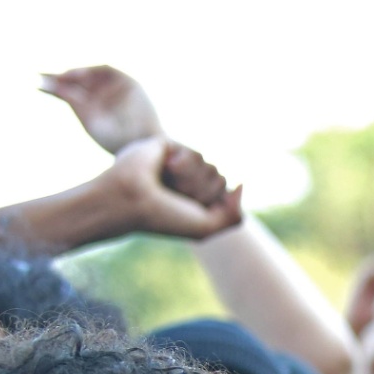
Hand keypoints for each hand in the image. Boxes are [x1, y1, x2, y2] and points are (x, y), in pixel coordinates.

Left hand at [41, 65, 163, 154]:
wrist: (143, 144)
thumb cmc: (115, 140)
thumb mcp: (88, 119)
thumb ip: (72, 100)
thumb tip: (44, 83)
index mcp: (95, 110)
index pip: (72, 93)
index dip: (56, 86)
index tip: (37, 83)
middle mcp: (105, 97)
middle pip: (79, 82)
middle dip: (61, 78)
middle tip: (41, 75)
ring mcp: (118, 89)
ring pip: (91, 75)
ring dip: (76, 73)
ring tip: (59, 77)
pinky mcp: (130, 83)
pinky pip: (107, 70)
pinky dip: (92, 70)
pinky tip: (76, 74)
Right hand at [96, 137, 242, 239]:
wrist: (131, 202)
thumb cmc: (165, 218)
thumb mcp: (208, 227)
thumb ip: (235, 215)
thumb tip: (241, 185)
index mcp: (194, 200)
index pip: (225, 195)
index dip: (212, 204)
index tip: (188, 209)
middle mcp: (186, 181)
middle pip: (220, 181)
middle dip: (203, 192)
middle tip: (176, 196)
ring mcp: (177, 164)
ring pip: (211, 167)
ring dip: (192, 181)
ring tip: (168, 184)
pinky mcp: (168, 146)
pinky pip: (196, 155)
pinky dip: (183, 167)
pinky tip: (165, 168)